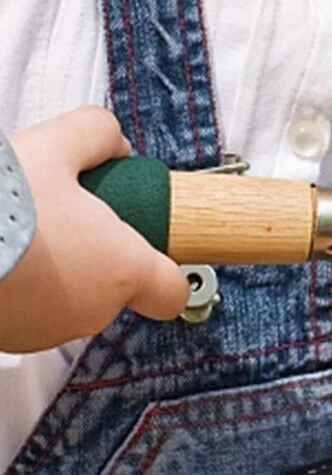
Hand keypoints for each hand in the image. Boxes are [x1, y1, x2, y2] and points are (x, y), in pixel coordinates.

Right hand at [0, 108, 189, 352]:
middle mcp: (90, 311)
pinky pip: (25, 313)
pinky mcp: (4, 338)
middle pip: (114, 290)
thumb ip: (98, 135)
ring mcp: (44, 331)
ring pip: (66, 303)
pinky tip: (0, 256)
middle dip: (96, 257)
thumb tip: (114, 144)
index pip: (172, 292)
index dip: (164, 270)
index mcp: (122, 270)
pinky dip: (19, 289)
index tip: (147, 246)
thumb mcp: (55, 143)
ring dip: (54, 274)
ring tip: (23, 234)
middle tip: (64, 219)